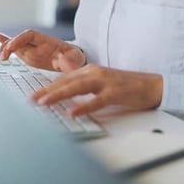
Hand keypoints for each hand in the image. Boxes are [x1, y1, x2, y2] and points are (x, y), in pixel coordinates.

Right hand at [0, 30, 85, 71]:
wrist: (73, 59)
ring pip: (15, 45)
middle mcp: (36, 43)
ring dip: (5, 48)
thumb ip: (70, 60)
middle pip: (19, 40)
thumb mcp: (75, 59)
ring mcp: (31, 48)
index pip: (29, 35)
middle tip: (3, 56)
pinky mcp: (28, 54)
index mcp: (46, 41)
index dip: (19, 40)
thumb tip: (64, 61)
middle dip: (9, 46)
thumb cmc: (74, 57)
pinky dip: (5, 43)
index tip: (12, 47)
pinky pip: (15, 48)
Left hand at [32, 64, 163, 115]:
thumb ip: (85, 89)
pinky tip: (73, 113)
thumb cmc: (127, 87)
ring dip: (58, 95)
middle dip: (46, 91)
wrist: (152, 85)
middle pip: (66, 81)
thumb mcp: (102, 84)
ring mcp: (105, 82)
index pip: (64, 79)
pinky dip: (84, 106)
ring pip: (77, 87)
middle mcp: (95, 73)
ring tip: (44, 102)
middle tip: (31, 100)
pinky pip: (97, 100)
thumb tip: (67, 100)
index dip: (47, 87)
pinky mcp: (116, 93)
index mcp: (90, 71)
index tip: (33, 95)